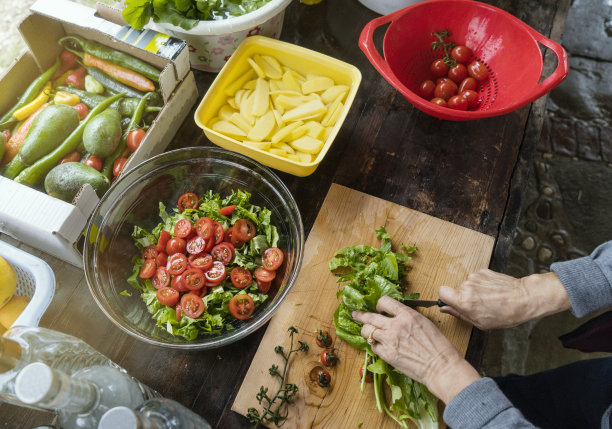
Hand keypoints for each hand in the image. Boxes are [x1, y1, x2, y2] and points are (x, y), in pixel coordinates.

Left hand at [352, 296, 479, 403]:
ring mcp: (389, 340)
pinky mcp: (387, 354)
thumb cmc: (438, 346)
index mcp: (407, 315)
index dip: (379, 305)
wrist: (440, 366)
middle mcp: (395, 325)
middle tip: (356, 315)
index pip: (385, 302)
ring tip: (366, 332)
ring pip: (367, 331)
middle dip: (361, 316)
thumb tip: (398, 318)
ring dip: (366, 332)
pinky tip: (379, 346)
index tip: (378, 309)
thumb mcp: (425, 323)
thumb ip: (408, 318)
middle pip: (370, 317)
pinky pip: (373, 347)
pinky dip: (375, 346)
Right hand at [439, 270, 570, 329]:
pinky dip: (483, 285)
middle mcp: (467, 286)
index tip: (452, 303)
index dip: (445, 298)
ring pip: (468, 284)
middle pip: (456, 290)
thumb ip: (459, 314)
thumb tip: (444, 309)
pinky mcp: (484, 271)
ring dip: (475, 291)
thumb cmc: (505, 314)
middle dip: (464, 297)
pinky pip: (477, 279)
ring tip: (489, 299)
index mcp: (464, 301)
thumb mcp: (480, 322)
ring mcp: (475, 277)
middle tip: (478, 306)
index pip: (442, 292)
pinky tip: (493, 292)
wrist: (524, 298)